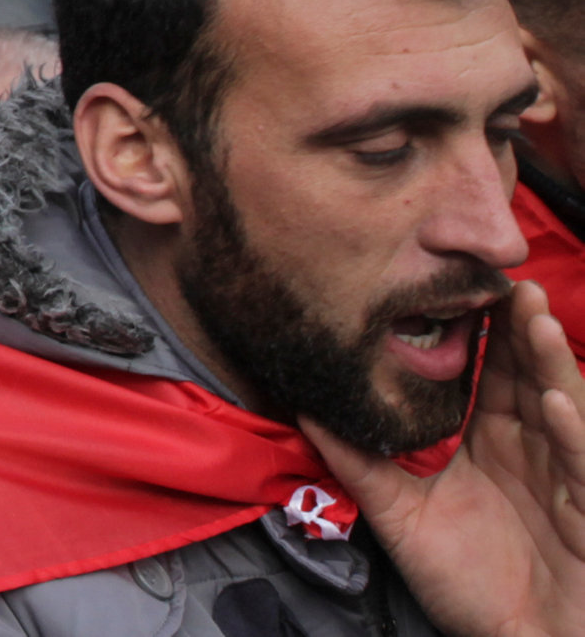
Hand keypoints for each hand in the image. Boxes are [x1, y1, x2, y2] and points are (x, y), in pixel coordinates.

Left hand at [310, 283, 584, 636]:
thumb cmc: (470, 585)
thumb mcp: (404, 520)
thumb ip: (359, 464)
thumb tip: (304, 408)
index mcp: (491, 440)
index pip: (486, 372)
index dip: (476, 329)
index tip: (449, 279)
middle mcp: (532, 445)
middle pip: (526, 373)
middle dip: (518, 324)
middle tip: (500, 275)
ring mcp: (567, 472)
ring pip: (561, 401)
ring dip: (548, 358)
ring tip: (530, 313)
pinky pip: (583, 460)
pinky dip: (573, 429)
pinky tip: (554, 399)